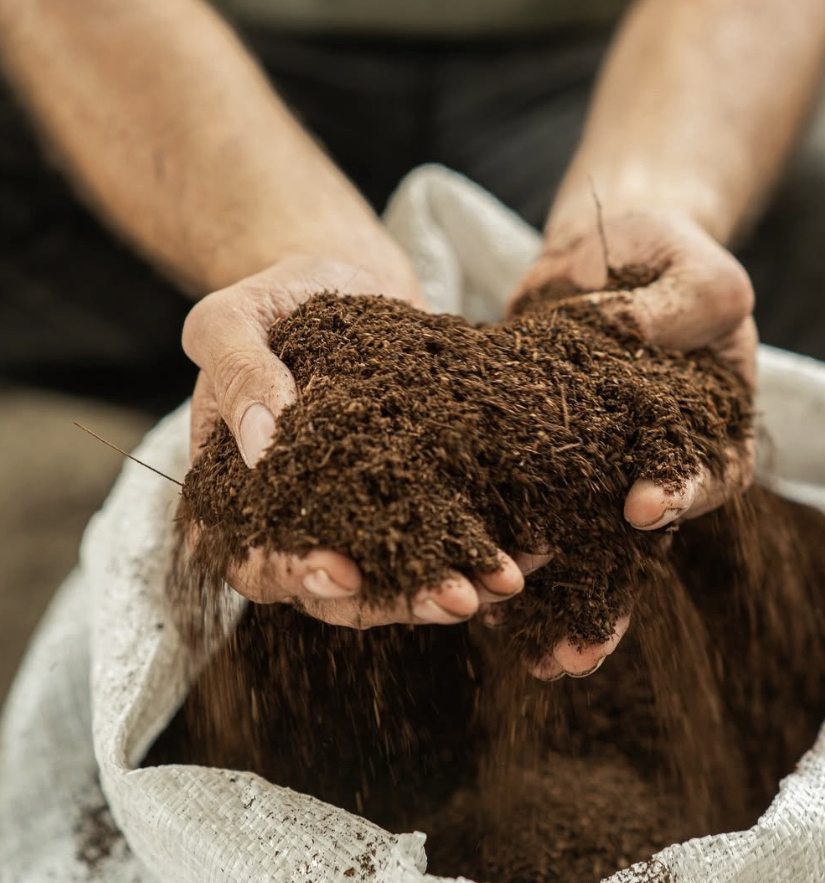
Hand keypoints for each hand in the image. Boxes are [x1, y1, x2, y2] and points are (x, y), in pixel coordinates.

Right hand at [182, 254, 524, 627]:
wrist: (342, 280)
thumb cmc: (275, 298)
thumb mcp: (233, 320)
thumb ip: (238, 373)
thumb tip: (263, 444)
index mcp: (241, 497)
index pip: (258, 562)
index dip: (298, 576)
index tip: (345, 573)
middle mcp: (302, 521)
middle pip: (342, 590)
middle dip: (399, 601)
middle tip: (456, 600)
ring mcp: (360, 512)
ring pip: (400, 575)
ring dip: (452, 586)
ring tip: (505, 581)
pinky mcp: (412, 492)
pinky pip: (445, 531)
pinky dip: (487, 543)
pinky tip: (533, 545)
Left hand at [511, 206, 756, 678]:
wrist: (607, 252)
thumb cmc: (668, 254)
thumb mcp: (694, 269)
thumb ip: (679, 307)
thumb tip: (629, 337)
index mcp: (707, 429)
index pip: (706, 470)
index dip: (680, 490)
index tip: (642, 507)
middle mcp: (650, 465)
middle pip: (636, 546)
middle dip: (608, 601)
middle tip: (574, 657)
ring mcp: (594, 469)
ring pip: (574, 548)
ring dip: (549, 602)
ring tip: (520, 656)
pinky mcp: (537, 457)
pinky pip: (518, 507)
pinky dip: (498, 545)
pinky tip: (469, 588)